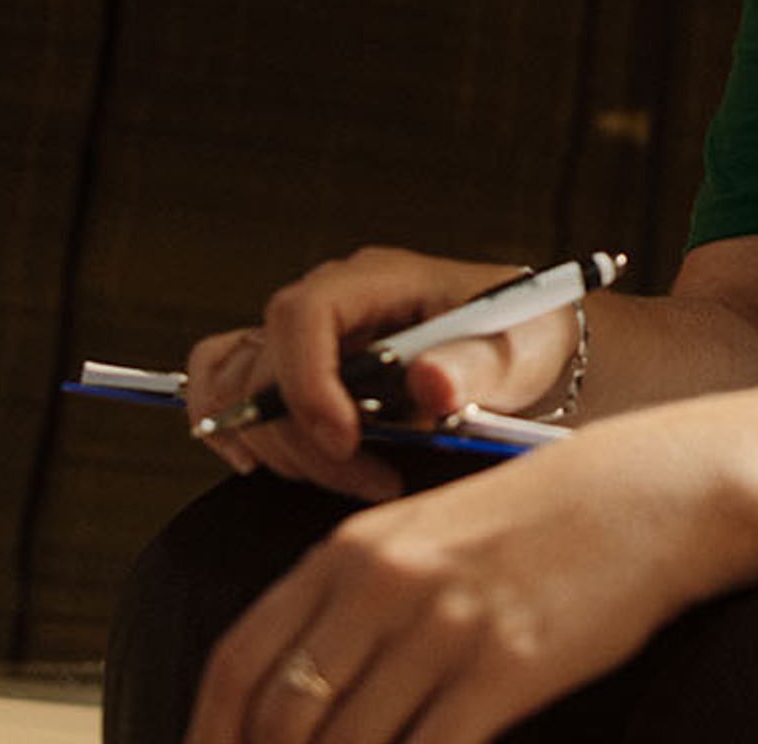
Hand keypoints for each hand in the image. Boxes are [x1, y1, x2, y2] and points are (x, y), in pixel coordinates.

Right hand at [184, 248, 576, 498]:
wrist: (532, 354)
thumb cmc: (526, 340)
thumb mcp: (522, 351)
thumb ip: (478, 365)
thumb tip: (427, 384)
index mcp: (382, 279)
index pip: (303, 314)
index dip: (307, 382)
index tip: (345, 441)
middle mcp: (333, 300)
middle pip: (264, 363)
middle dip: (305, 437)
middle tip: (371, 479)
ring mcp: (310, 335)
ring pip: (240, 385)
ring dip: (281, 447)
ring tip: (354, 478)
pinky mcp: (298, 369)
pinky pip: (225, 380)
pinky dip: (231, 425)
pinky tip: (265, 464)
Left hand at [186, 420, 734, 743]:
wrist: (649, 493)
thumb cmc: (540, 521)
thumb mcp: (426, 536)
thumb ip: (356, 600)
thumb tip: (302, 696)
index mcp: (351, 550)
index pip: (240, 661)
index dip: (208, 735)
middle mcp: (384, 585)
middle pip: (283, 716)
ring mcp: (444, 626)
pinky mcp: (505, 667)